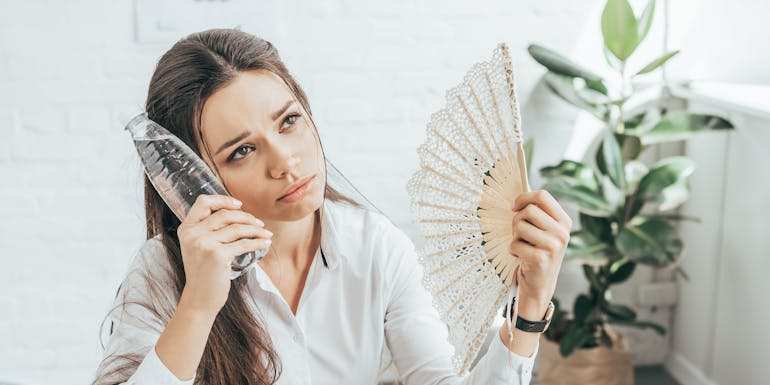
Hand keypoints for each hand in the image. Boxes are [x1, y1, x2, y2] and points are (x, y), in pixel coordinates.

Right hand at [176, 194, 272, 315]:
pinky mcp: (217, 255)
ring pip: (237, 228)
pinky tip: (265, 243)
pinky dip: (258, 242)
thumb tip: (238, 213)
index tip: (239, 204)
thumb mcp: (199, 247)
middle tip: (259, 224)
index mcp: (186, 229)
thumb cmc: (204, 273)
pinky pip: (243, 243)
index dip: (223, 200)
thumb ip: (210, 230)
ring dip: (256, 230)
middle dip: (246, 217)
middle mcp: (193, 234)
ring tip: (266, 234)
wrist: (199, 299)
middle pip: (225, 214)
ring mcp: (204, 244)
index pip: (203, 202)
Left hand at [509, 190, 571, 318]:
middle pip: (528, 210)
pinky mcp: (541, 259)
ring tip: (522, 245)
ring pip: (520, 226)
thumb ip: (536, 213)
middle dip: (516, 220)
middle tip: (518, 233)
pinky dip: (512, 250)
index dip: (524, 197)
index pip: (543, 196)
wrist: (540, 282)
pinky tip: (521, 257)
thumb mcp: (543, 230)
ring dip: (514, 236)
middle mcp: (562, 233)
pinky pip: (515, 244)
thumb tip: (518, 197)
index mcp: (564, 221)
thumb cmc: (537, 251)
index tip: (514, 207)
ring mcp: (553, 246)